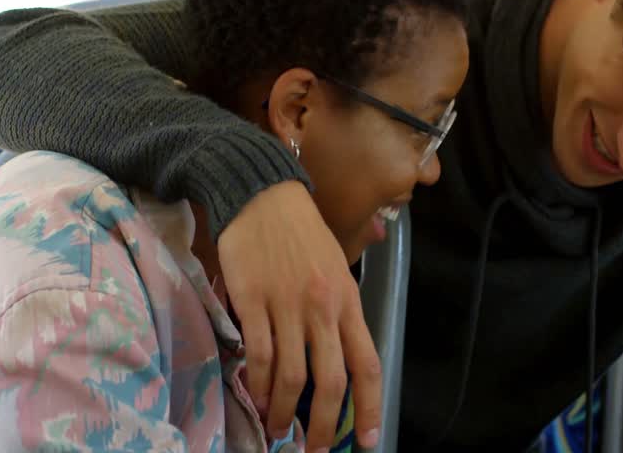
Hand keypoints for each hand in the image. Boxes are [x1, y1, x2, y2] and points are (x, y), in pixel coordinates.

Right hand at [218, 181, 382, 449]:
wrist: (261, 194)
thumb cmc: (300, 231)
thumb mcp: (336, 265)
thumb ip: (340, 307)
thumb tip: (341, 353)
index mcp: (347, 301)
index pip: (367, 364)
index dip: (369, 407)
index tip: (367, 439)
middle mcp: (322, 308)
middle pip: (329, 382)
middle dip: (323, 426)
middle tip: (314, 449)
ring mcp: (286, 306)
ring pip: (290, 376)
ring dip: (282, 411)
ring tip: (277, 429)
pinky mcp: (252, 302)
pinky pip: (258, 355)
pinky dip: (257, 383)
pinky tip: (255, 396)